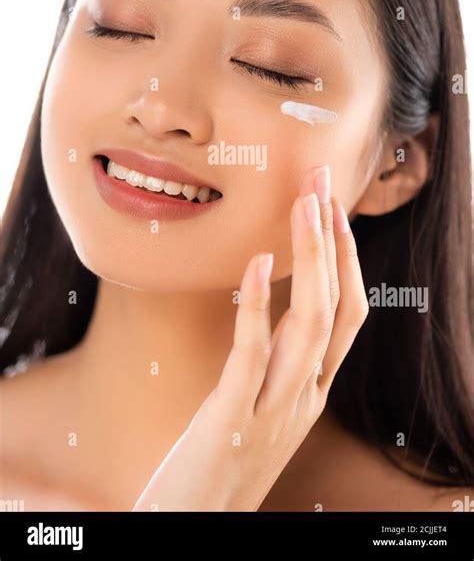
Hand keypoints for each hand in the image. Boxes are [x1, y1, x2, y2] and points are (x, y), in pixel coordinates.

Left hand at [132, 165, 368, 511]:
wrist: (194, 527)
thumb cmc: (220, 463)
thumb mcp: (261, 409)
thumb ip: (275, 366)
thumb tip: (270, 312)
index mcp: (311, 390)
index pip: (348, 315)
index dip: (346, 259)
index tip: (332, 209)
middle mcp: (305, 397)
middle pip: (338, 308)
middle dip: (333, 241)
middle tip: (321, 182)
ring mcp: (275, 410)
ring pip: (311, 325)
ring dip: (311, 259)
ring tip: (304, 205)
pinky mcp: (233, 419)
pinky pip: (254, 353)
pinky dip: (261, 305)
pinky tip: (258, 264)